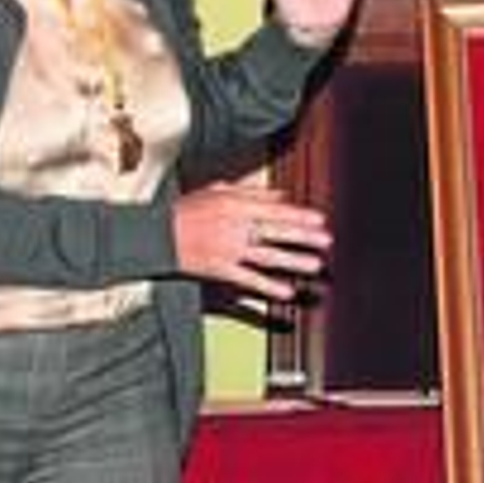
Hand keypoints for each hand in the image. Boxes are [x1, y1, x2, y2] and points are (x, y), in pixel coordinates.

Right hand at [172, 182, 330, 300]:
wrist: (157, 234)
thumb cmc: (187, 210)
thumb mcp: (219, 191)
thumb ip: (252, 192)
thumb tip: (281, 195)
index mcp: (236, 205)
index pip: (275, 210)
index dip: (299, 215)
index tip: (320, 219)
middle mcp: (235, 227)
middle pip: (276, 232)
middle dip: (303, 237)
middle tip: (326, 241)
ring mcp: (228, 249)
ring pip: (267, 256)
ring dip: (293, 261)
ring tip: (315, 265)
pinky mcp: (219, 269)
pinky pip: (248, 279)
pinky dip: (268, 286)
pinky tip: (285, 291)